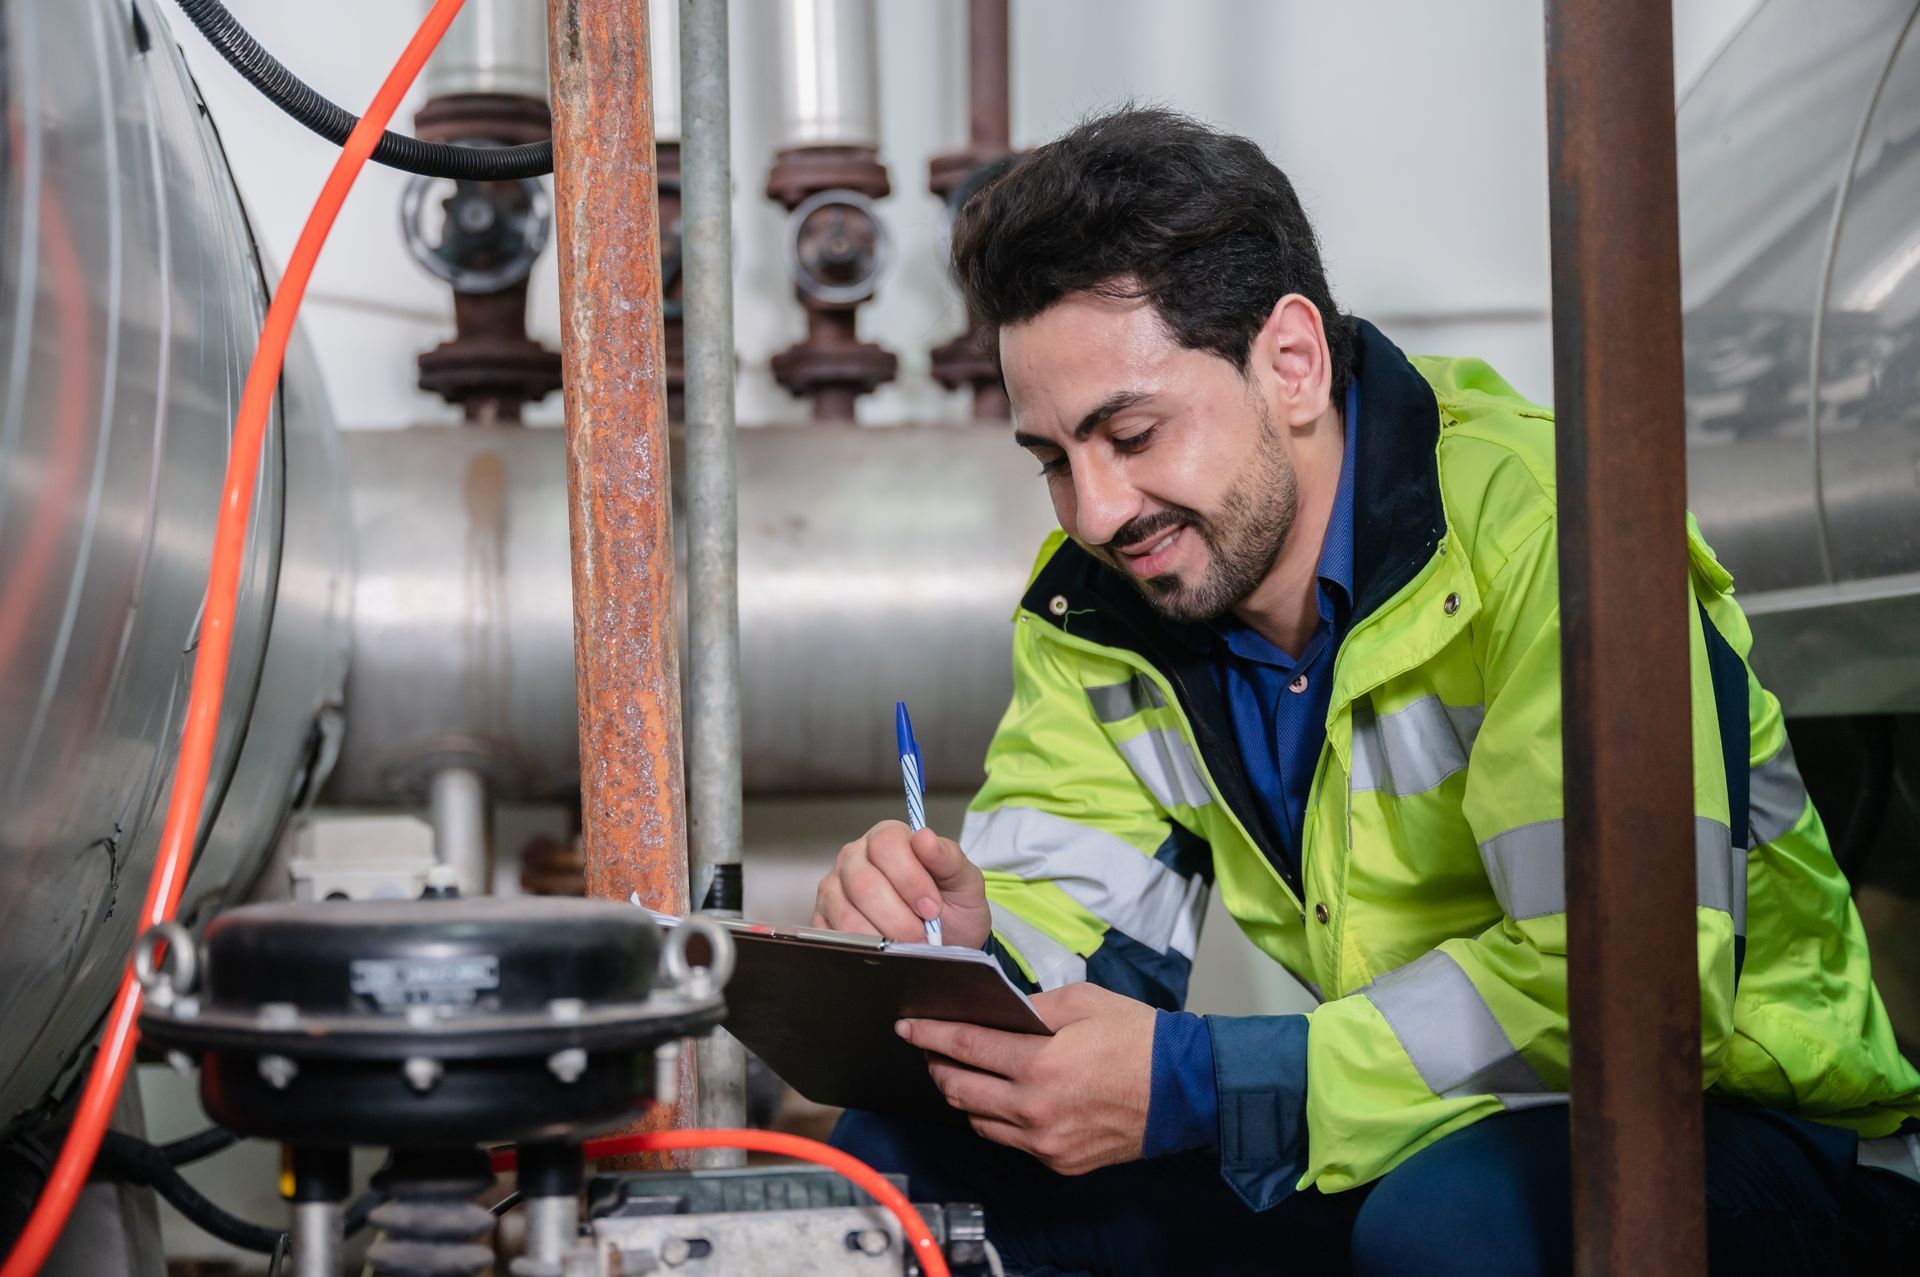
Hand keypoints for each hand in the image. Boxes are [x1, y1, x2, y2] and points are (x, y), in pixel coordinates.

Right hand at [811, 820, 991, 948]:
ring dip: (884, 936)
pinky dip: (864, 950)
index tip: (932, 907)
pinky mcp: (823, 920)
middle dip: (899, 917)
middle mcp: (854, 858)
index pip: (886, 845)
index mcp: (886, 838)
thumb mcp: (963, 881)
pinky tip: (885, 951)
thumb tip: (925, 838)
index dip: (910, 879)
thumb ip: (948, 858)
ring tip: (908, 945)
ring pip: (848, 915)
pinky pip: (834, 937)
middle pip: (864, 883)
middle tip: (923, 934)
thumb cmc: (952, 905)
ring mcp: (834, 889)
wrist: (947, 940)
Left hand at [899, 982, 1156, 1175]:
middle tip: (930, 1047)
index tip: (908, 1026)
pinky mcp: (1059, 1162)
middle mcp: (1035, 1110)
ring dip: (963, 1095)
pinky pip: (1010, 1141)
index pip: (965, 1047)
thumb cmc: (1139, 1040)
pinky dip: (997, 1118)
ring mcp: (1046, 1143)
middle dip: (937, 1065)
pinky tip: (1001, 1098)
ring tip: (962, 1072)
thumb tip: (998, 1011)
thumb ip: (1032, 1006)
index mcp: (1040, 1064)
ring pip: (979, 1121)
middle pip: (960, 1090)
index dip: (929, 1034)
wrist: (1186, 1090)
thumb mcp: (1083, 1001)